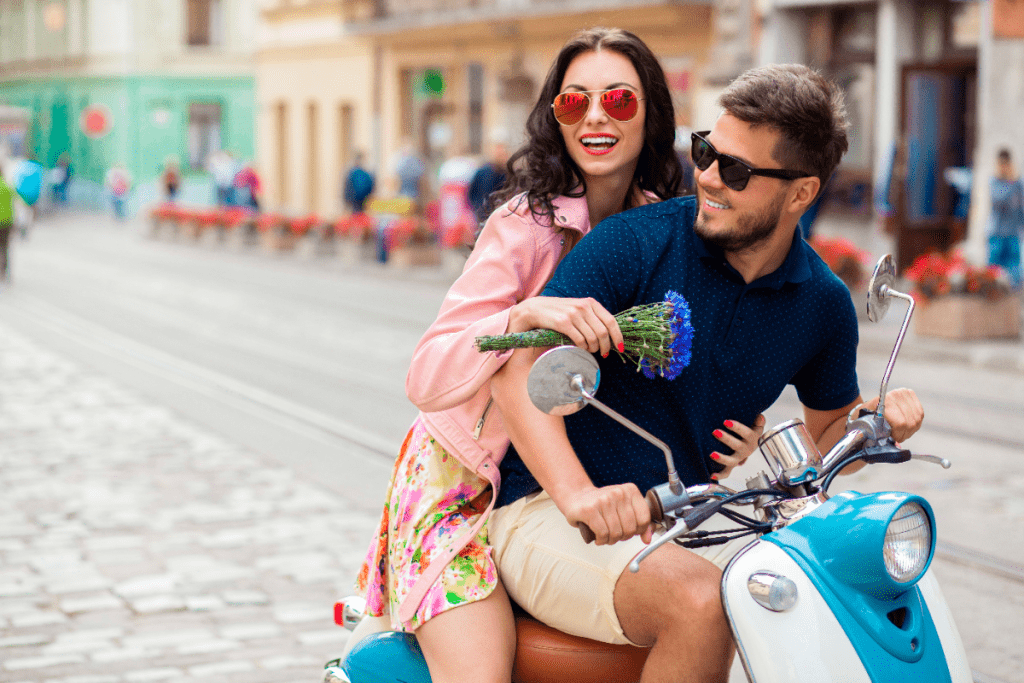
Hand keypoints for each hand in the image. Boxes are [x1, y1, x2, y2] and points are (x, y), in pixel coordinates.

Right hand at [508, 297, 623, 357]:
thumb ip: (592, 317)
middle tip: (603, 353)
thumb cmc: (559, 312)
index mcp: (591, 303)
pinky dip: (583, 347)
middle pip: (603, 332)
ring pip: (593, 338)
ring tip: (590, 350)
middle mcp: (584, 307)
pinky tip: (581, 348)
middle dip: (605, 346)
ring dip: (593, 348)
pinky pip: (580, 340)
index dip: (618, 336)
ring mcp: (573, 314)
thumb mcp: (578, 309)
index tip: (619, 347)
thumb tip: (609, 335)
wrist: (536, 309)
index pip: (611, 321)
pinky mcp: (563, 323)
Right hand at [559, 483, 653, 545]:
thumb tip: (648, 539)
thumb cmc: (602, 505)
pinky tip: (599, 537)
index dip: (638, 531)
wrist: (577, 497)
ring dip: (611, 540)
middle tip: (615, 535)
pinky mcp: (589, 510)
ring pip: (616, 533)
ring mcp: (603, 500)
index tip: (630, 531)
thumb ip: (639, 522)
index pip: (644, 519)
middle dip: (623, 537)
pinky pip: (603, 533)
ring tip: (606, 536)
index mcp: (630, 490)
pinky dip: (602, 540)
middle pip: (630, 528)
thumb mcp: (624, 508)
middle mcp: (618, 493)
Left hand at [709, 415, 765, 479]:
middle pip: (737, 445)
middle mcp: (747, 449)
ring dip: (722, 458)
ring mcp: (739, 458)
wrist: (748, 442)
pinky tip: (712, 475)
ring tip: (712, 454)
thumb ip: (758, 421)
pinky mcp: (732, 465)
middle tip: (715, 432)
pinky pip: (727, 472)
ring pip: (732, 460)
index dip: (737, 427)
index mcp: (752, 438)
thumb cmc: (748, 429)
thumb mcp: (755, 424)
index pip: (747, 433)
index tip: (726, 422)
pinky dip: (720, 475)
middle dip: (726, 439)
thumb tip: (760, 417)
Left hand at [860, 388, 923, 442]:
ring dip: (910, 430)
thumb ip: (881, 437)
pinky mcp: (911, 395)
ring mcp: (904, 393)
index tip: (893, 438)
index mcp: (884, 401)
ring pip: (916, 420)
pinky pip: (920, 414)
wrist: (868, 405)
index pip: (900, 423)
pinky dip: (914, 423)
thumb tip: (898, 446)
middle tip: (897, 437)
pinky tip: (907, 426)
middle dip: (904, 434)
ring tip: (901, 432)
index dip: (898, 434)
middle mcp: (896, 395)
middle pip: (910, 422)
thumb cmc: (866, 417)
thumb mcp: (869, 427)